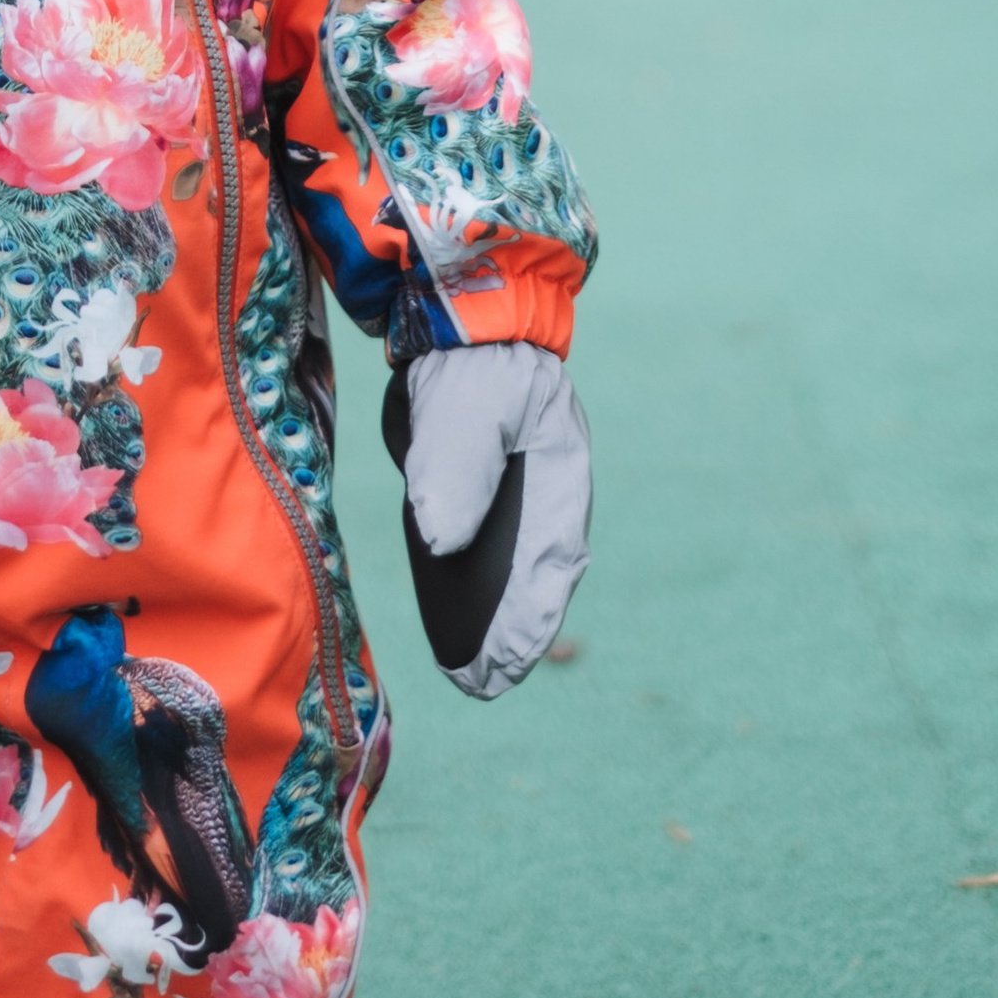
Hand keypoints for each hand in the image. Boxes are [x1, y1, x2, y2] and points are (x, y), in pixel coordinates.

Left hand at [380, 338, 590, 698]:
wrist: (458, 314)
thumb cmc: (469, 357)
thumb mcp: (464, 406)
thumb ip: (457, 469)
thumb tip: (440, 543)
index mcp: (557, 468)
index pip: (550, 555)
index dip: (531, 614)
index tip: (509, 662)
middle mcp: (543, 485)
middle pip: (535, 569)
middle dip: (515, 628)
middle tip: (485, 683)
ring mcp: (518, 485)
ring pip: (511, 560)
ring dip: (496, 611)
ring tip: (471, 668)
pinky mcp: (486, 481)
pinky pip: (485, 541)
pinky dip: (473, 579)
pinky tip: (450, 608)